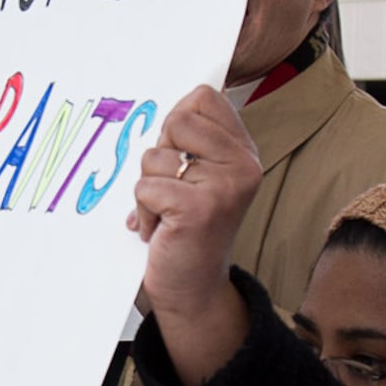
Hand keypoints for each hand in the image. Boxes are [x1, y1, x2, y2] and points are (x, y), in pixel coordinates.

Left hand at [124, 86, 261, 380]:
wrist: (194, 289)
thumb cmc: (188, 228)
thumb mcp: (200, 176)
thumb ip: (192, 141)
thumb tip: (163, 101)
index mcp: (243, 151)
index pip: (203, 96)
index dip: (177, 120)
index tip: (178, 154)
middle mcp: (243, 165)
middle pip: (177, 119)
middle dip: (159, 153)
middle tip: (171, 188)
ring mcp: (224, 187)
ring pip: (154, 157)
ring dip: (147, 189)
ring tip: (166, 215)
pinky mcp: (199, 209)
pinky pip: (145, 187)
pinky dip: (143, 212)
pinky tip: (161, 231)